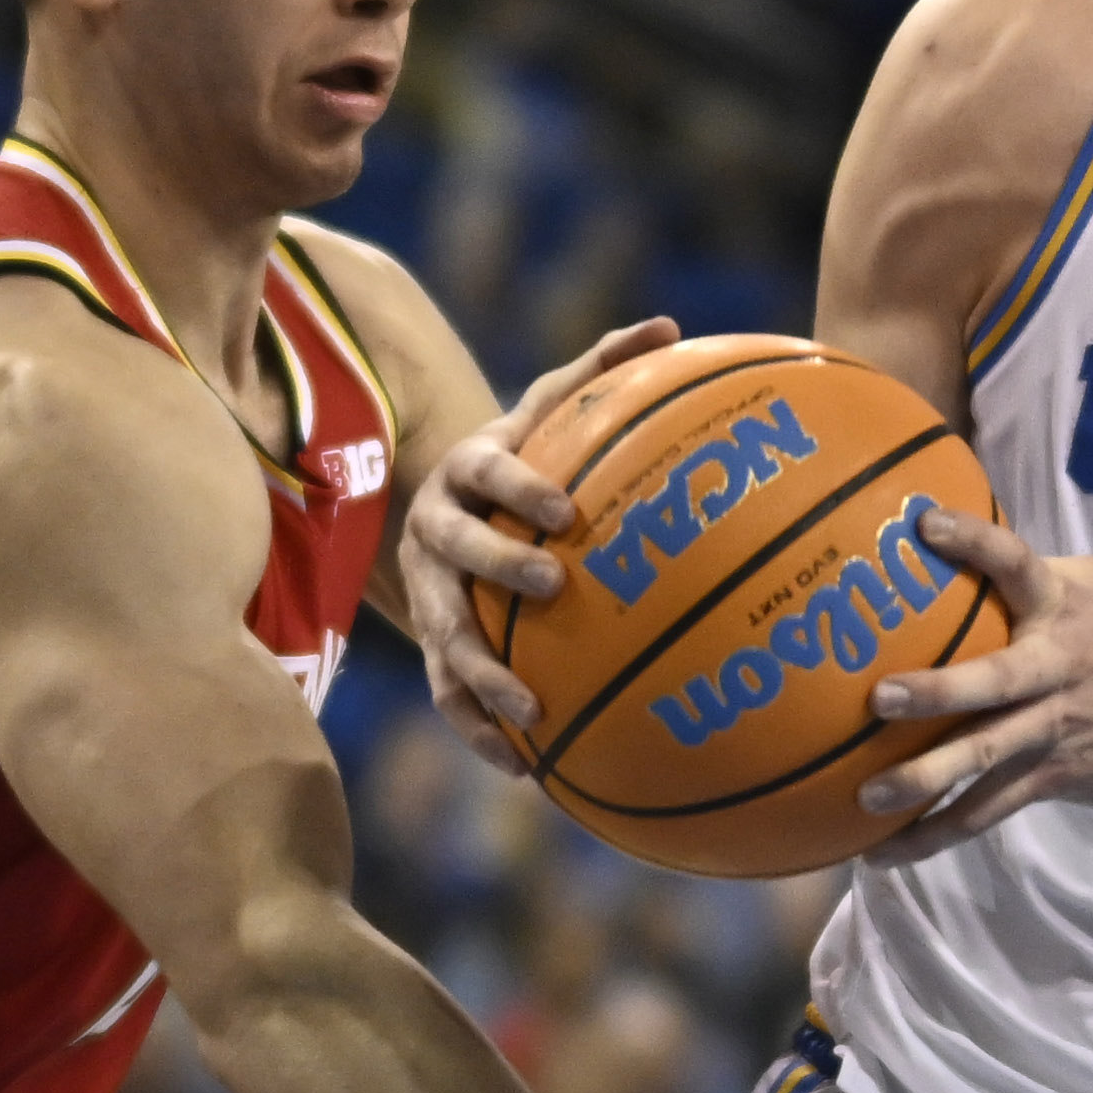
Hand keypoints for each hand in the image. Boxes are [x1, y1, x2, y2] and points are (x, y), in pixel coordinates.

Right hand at [394, 317, 677, 768]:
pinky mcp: (429, 645)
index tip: (569, 514)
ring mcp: (426, 593)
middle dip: (497, 573)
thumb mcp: (552, 405)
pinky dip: (480, 731)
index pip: (487, 477)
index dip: (521, 492)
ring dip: (482, 676)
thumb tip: (667, 324)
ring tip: (534, 710)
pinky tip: (526, 769)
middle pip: (453, 557)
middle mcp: (432, 533)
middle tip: (552, 589)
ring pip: (442, 639)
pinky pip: (446, 695)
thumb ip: (602, 367)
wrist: (446, 500)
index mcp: (465, 472)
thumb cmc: (524, 451)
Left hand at [855, 500, 1092, 857]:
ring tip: (866, 799)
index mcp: (1064, 608)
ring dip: (924, 780)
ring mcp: (1053, 728)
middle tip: (880, 699)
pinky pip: (986, 811)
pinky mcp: (1052, 777)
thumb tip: (966, 562)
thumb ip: (1041, 580)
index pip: (1017, 562)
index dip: (973, 541)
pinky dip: (936, 833)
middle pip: (991, 681)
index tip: (924, 524)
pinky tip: (884, 851)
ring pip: (984, 758)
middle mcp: (1055, 667)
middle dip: (936, 692)